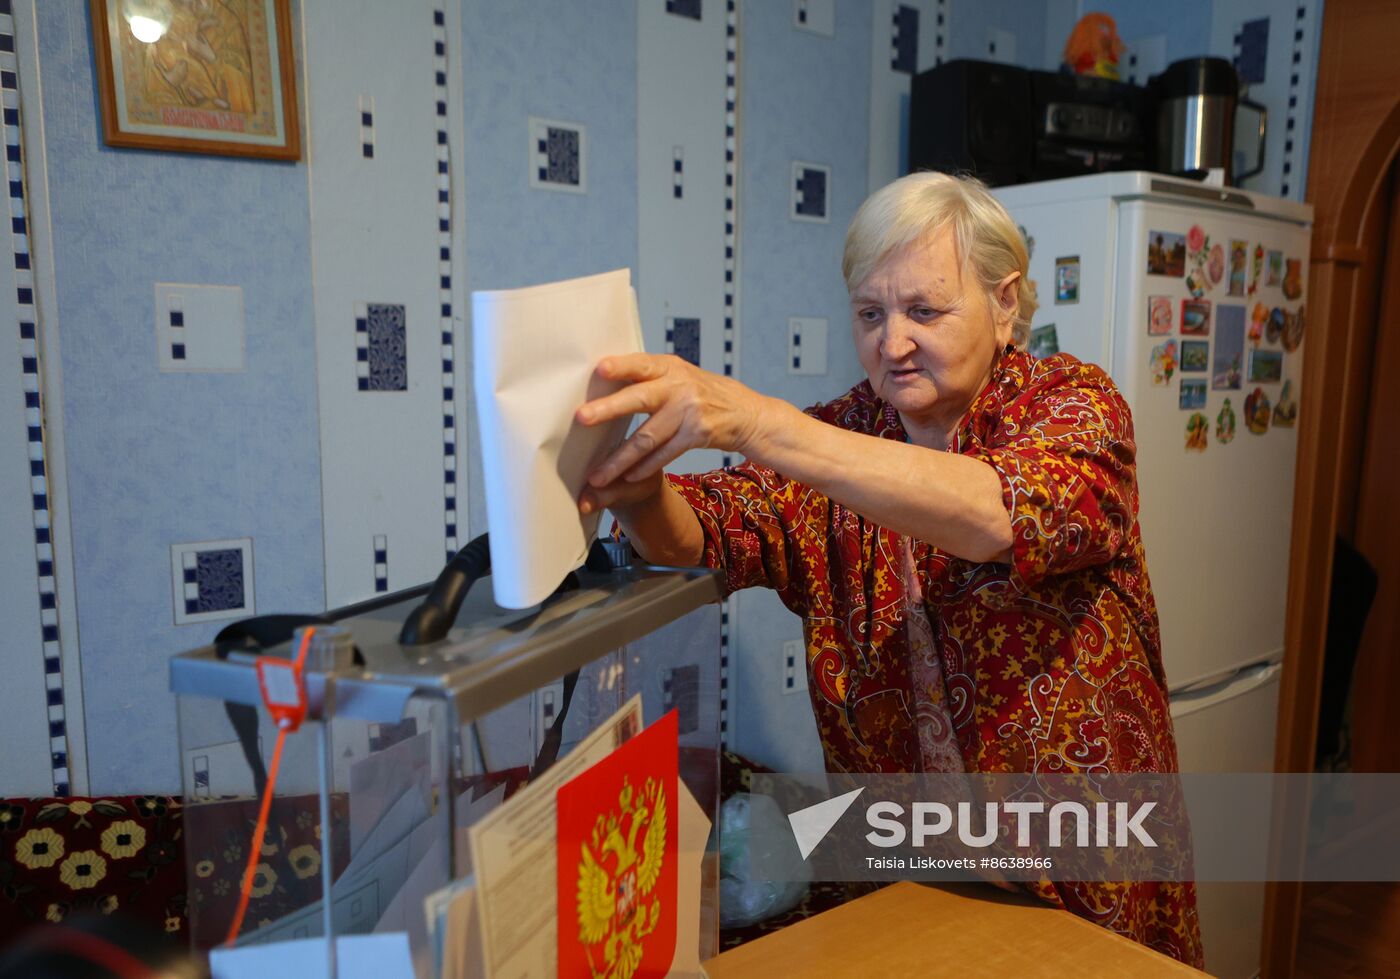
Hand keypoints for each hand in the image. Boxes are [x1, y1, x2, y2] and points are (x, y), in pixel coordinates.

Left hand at [576, 353, 767, 491]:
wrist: (746, 413)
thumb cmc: (704, 392)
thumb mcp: (680, 374)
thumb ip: (649, 376)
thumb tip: (605, 378)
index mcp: (670, 367)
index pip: (642, 364)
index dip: (622, 366)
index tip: (600, 369)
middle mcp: (679, 387)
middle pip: (639, 399)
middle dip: (608, 410)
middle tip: (581, 418)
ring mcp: (689, 411)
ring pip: (647, 437)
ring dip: (619, 459)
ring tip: (597, 475)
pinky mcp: (698, 434)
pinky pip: (665, 454)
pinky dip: (645, 467)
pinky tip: (628, 477)